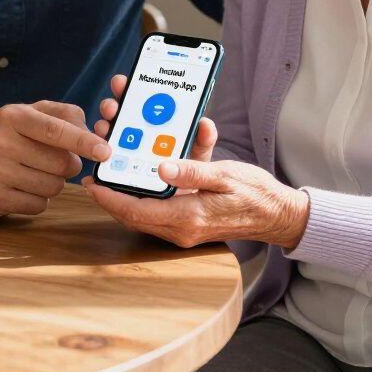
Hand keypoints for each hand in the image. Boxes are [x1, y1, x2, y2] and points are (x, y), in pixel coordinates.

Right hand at [0, 101, 110, 216]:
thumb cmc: (6, 133)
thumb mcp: (30, 112)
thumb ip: (65, 115)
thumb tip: (94, 134)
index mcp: (13, 116)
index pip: (55, 130)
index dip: (83, 141)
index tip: (105, 151)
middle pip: (60, 164)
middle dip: (69, 165)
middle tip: (59, 161)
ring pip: (52, 187)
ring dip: (55, 183)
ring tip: (37, 172)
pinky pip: (38, 205)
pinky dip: (40, 199)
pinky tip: (24, 186)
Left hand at [85, 75, 308, 248]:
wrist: (280, 215)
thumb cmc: (256, 195)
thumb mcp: (225, 176)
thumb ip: (193, 171)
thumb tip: (162, 167)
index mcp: (187, 216)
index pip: (135, 211)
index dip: (109, 197)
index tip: (91, 181)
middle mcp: (181, 224)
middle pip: (135, 206)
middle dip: (115, 181)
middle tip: (102, 152)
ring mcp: (185, 221)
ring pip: (146, 201)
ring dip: (132, 176)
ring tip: (122, 147)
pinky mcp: (190, 213)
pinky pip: (165, 196)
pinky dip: (160, 175)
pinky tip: (169, 147)